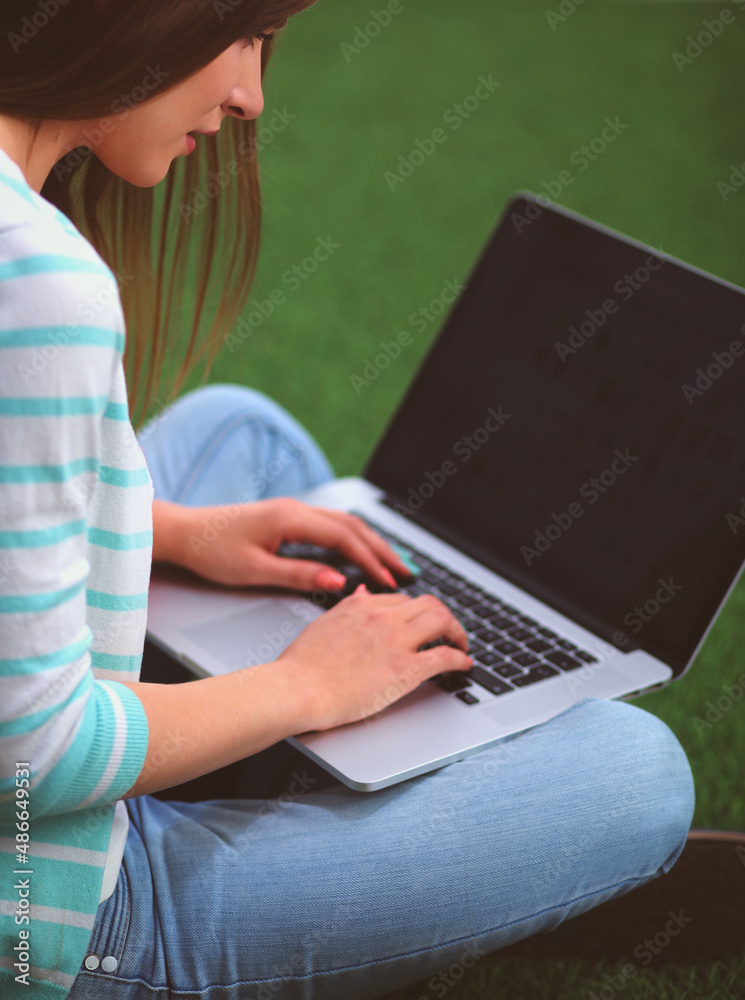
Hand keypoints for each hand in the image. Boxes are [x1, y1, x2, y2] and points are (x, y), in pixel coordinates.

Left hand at [156, 497, 412, 591]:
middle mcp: (296, 509)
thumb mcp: (254, 571)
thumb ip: (298, 575)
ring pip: (343, 523)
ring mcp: (293, 511)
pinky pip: (330, 524)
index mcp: (290, 518)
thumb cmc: (211, 551)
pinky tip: (361, 552)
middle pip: (352, 525)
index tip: (391, 580)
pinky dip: (352, 538)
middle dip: (381, 548)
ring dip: (370, 541)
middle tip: (407, 571)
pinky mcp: (287, 518)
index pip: (344, 537)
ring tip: (393, 562)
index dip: (371, 559)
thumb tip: (338, 580)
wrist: (182, 532)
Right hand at [276, 585, 472, 731]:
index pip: (402, 600)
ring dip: (458, 632)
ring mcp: (396, 640)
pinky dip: (460, 658)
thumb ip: (347, 607)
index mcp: (361, 605)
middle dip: (444, 616)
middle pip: (429, 604)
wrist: (298, 688)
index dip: (417, 612)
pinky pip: (445, 655)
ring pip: (442, 621)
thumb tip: (361, 592)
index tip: (422, 623)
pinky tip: (463, 664)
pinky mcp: (406, 668)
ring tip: (461, 645)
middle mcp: (382, 616)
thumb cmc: (302, 666)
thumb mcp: (324, 624)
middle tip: (449, 631)